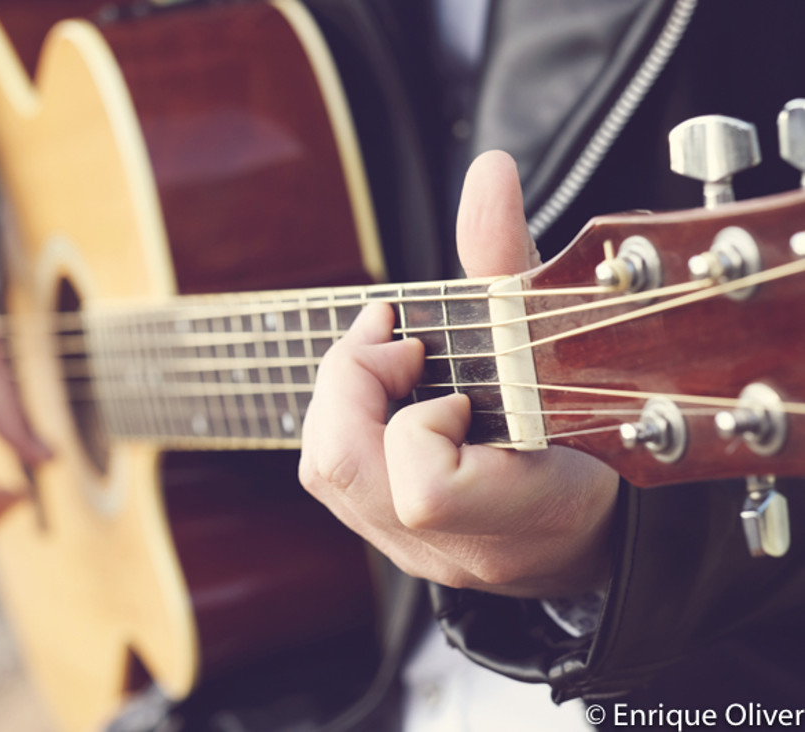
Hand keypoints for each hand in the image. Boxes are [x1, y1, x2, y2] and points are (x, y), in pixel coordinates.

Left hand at [298, 152, 618, 597]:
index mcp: (525, 513)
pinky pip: (335, 479)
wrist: (604, 522)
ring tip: (388, 358)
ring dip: (341, 396)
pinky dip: (344, 420)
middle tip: (392, 340)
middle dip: (349, 382)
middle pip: (342, 470)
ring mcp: (421, 554)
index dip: (418, 418)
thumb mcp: (560, 339)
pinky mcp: (396, 542)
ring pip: (326, 473)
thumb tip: (489, 171)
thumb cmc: (593, 426)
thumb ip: (513, 262)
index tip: (446, 374)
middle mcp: (460, 549)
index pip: (425, 489)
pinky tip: (384, 392)